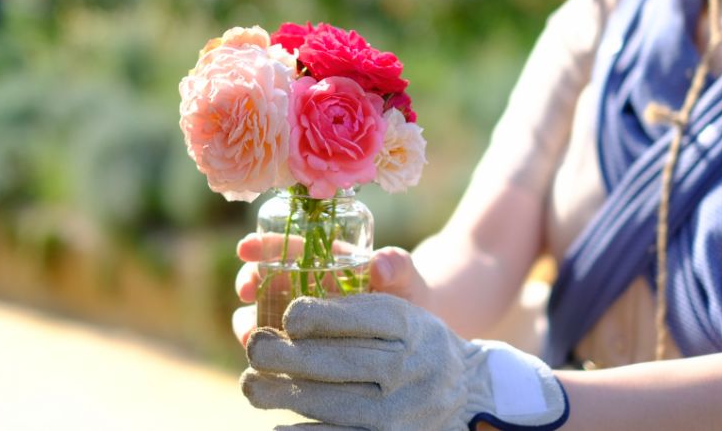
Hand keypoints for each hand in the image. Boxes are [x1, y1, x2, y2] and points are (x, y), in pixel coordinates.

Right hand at [233, 233, 430, 344]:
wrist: (418, 335)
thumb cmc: (409, 296)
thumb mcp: (406, 277)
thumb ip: (397, 265)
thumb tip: (379, 264)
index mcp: (324, 261)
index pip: (287, 246)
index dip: (264, 245)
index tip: (246, 248)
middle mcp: (305, 287)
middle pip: (264, 279)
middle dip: (248, 280)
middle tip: (246, 289)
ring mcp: (302, 320)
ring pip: (262, 316)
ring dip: (250, 323)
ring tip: (252, 335)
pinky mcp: (303, 350)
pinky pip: (278, 350)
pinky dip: (268, 355)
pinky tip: (266, 366)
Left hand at [241, 293, 567, 430]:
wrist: (468, 393)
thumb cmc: (417, 342)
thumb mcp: (402, 310)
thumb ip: (356, 302)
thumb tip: (303, 304)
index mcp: (409, 325)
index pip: (355, 316)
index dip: (313, 316)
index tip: (287, 315)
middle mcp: (407, 368)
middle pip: (335, 362)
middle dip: (284, 356)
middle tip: (255, 348)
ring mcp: (399, 410)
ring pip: (329, 404)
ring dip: (283, 394)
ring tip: (253, 385)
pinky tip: (280, 423)